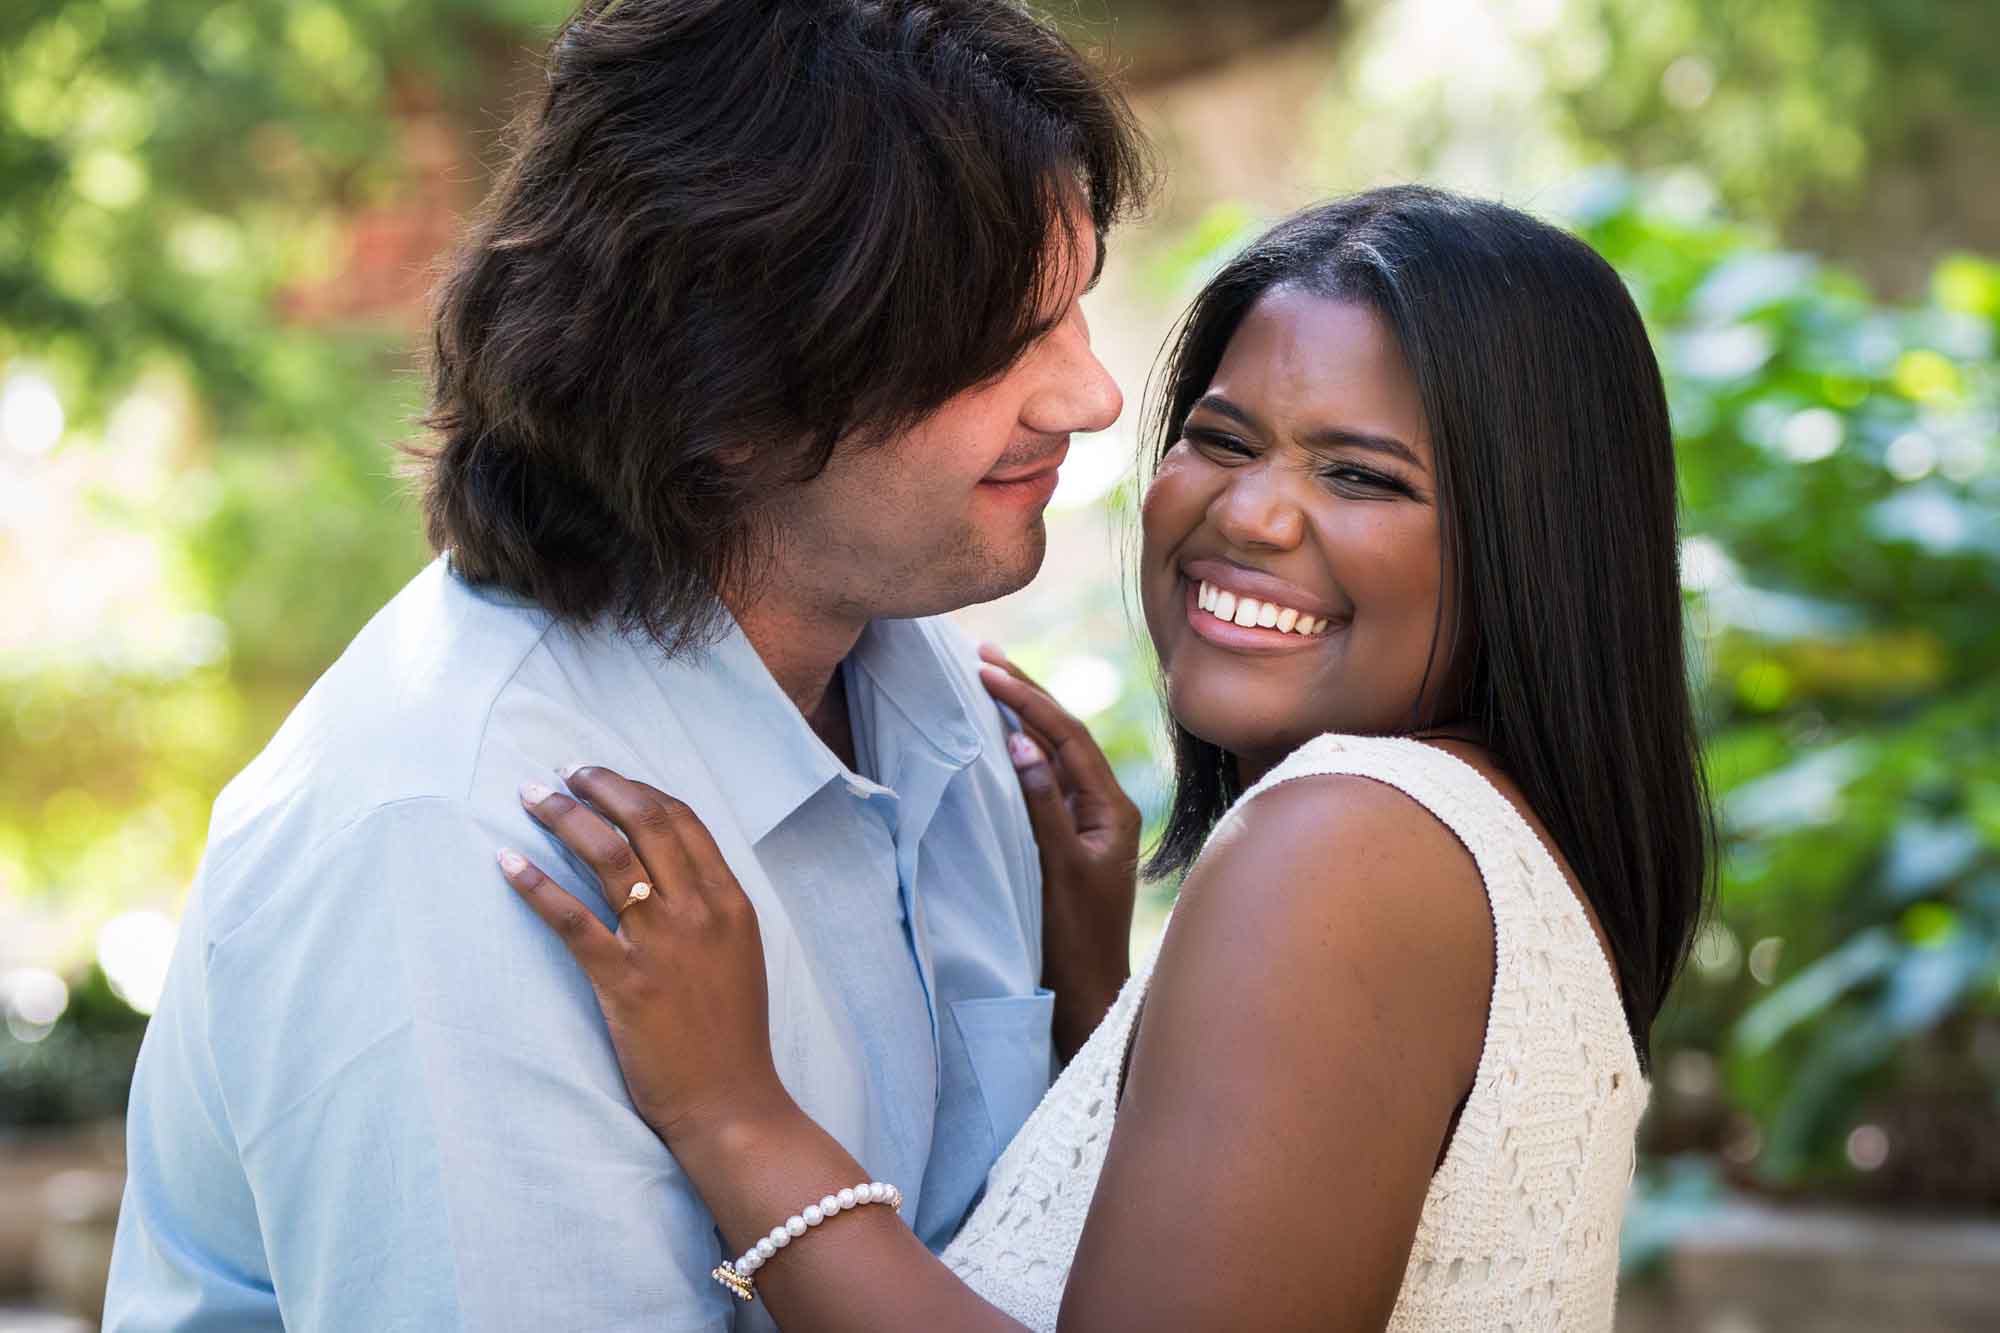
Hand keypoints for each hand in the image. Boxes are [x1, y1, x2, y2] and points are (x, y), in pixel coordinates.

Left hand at [498, 766, 796, 1147]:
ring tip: (532, 797)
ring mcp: (661, 943)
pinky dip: (535, 884)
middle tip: (564, 773)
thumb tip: (669, 870)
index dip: (638, 789)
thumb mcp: (738, 955)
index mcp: (730, 901)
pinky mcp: (624, 980)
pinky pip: (571, 918)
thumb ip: (711, 907)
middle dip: (600, 785)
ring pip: (607, 855)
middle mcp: (699, 910)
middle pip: (644, 821)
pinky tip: (507, 862)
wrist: (731, 1103)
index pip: (683, 819)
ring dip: (564, 816)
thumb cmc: (731, 1035)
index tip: (604, 778)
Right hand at [977, 644, 1140, 1060]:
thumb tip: (1022, 740)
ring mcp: (1089, 822)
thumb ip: (1041, 804)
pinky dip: (1022, 749)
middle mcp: (1106, 807)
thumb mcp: (1056, 869)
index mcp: (1112, 808)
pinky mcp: (1071, 837)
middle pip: (1066, 734)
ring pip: (1056, 753)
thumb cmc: (1074, 942)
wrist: (1087, 997)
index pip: (1068, 735)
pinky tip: (1001, 733)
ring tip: (990, 676)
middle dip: (1027, 692)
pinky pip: (1046, 779)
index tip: (986, 669)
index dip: (1027, 698)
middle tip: (982, 654)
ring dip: (1024, 714)